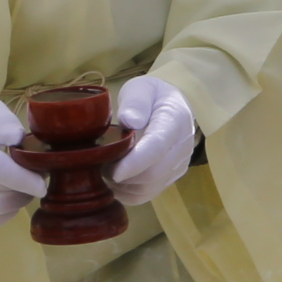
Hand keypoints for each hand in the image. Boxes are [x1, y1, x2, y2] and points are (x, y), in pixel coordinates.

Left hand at [106, 74, 200, 204]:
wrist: (173, 105)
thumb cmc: (151, 95)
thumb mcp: (142, 88)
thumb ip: (136, 102)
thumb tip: (129, 121)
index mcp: (175, 120)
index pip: (157, 147)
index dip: (136, 162)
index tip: (114, 171)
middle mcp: (182, 147)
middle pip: (153, 173)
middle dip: (123, 175)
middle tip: (99, 164)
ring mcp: (178, 165)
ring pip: (149, 188)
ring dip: (123, 185)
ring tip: (106, 169)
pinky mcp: (171, 177)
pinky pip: (147, 194)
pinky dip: (127, 192)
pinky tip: (116, 179)